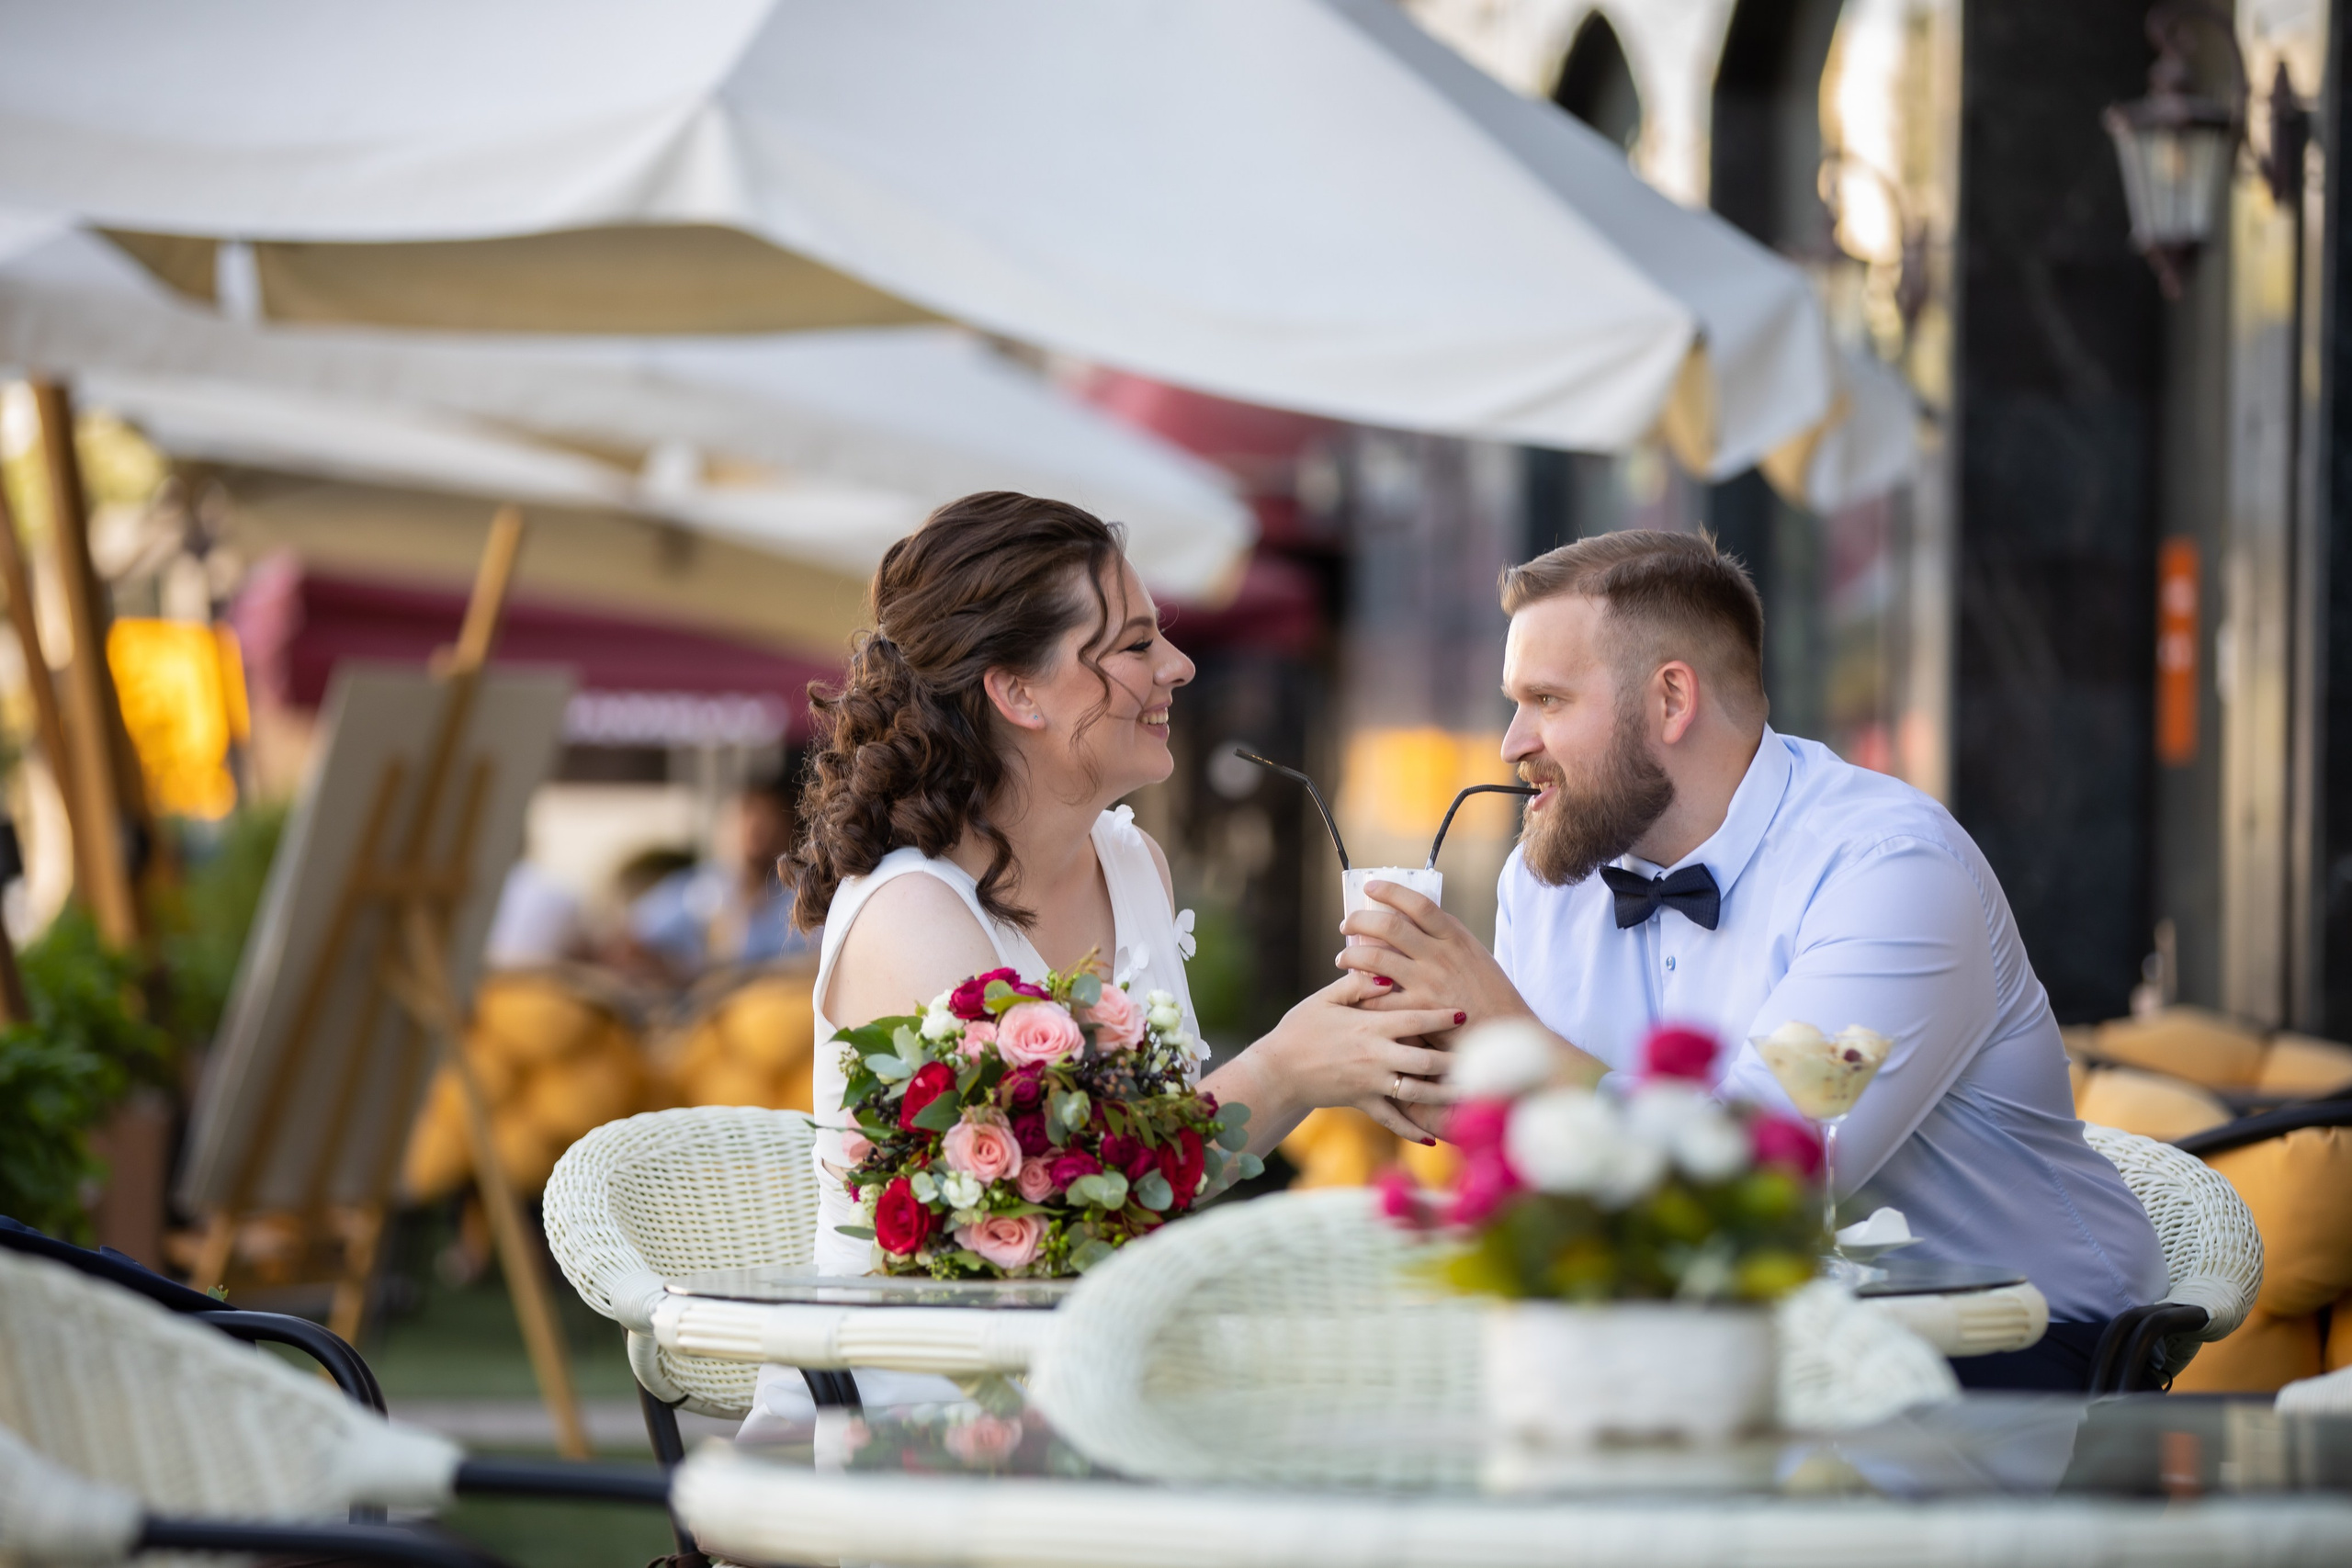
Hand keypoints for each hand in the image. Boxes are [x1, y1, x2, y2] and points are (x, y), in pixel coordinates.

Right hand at [1202, 971, 1461, 1146]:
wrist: (1277, 1070)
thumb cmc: (1301, 1028)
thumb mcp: (1325, 998)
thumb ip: (1358, 984)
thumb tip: (1387, 972)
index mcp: (1369, 1026)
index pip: (1414, 1019)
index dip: (1441, 1017)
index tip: (1464, 1013)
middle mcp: (1375, 1056)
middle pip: (1426, 1060)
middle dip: (1457, 1061)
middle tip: (1484, 1059)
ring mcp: (1371, 1083)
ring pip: (1417, 1092)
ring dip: (1447, 1094)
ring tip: (1474, 1093)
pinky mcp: (1363, 1103)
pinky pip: (1393, 1119)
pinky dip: (1414, 1129)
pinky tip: (1434, 1137)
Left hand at [1336, 879, 1536, 1036]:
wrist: (1506, 1032)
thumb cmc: (1490, 993)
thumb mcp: (1474, 955)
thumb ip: (1445, 938)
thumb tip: (1410, 919)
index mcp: (1455, 937)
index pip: (1418, 903)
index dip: (1390, 891)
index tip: (1371, 888)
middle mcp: (1440, 955)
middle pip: (1389, 926)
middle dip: (1360, 920)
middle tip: (1346, 924)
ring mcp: (1428, 982)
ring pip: (1376, 958)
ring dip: (1352, 954)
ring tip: (1342, 957)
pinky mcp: (1419, 1010)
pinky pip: (1379, 996)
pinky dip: (1362, 992)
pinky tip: (1354, 991)